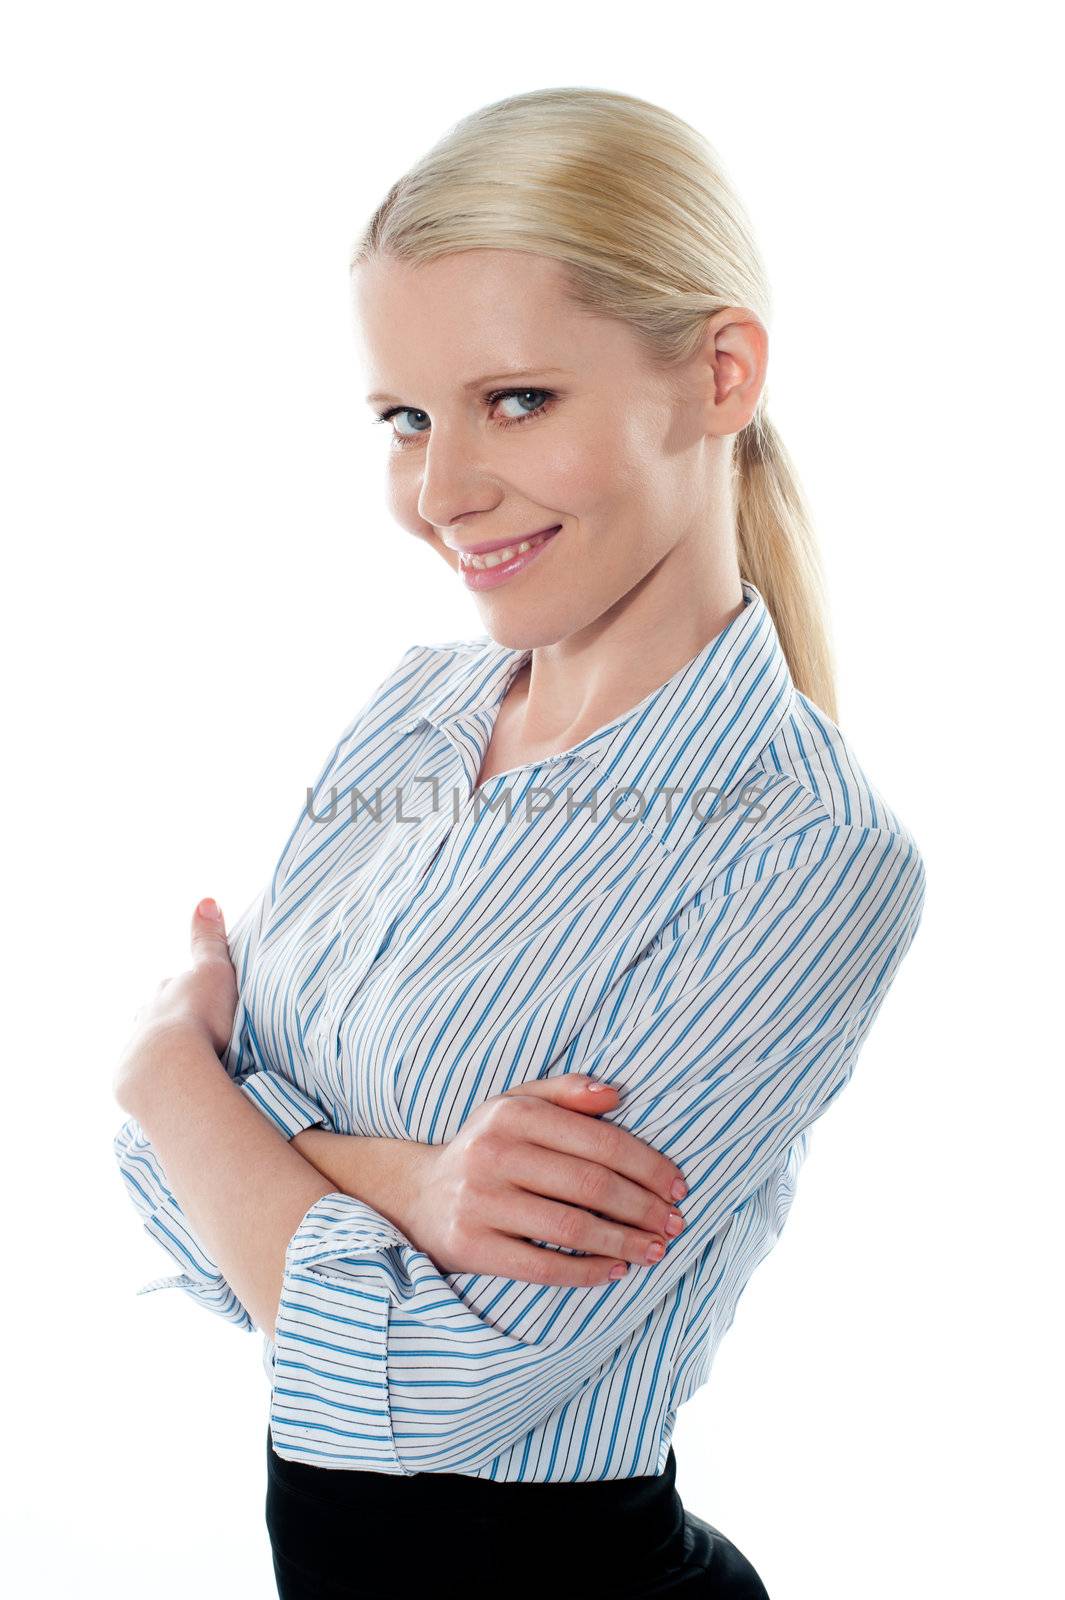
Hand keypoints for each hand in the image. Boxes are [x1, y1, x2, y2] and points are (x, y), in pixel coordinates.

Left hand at [114, 898, 237, 1111]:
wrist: (168, 1067)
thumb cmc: (198, 1016)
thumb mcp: (213, 971)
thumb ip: (209, 940)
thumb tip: (207, 899)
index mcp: (165, 992)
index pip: (173, 987)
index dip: (186, 991)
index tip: (200, 1000)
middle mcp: (144, 1016)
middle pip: (155, 1015)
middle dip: (169, 1020)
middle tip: (191, 1033)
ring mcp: (134, 1047)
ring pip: (145, 1044)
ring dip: (161, 1051)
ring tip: (180, 1064)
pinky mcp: (129, 1078)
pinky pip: (143, 1076)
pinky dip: (155, 1078)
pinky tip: (166, 1087)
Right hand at [403, 1075, 689, 1285]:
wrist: (418, 1196)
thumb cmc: (487, 1148)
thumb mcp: (517, 1106)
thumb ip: (566, 1092)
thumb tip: (616, 1094)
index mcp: (513, 1113)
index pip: (600, 1140)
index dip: (648, 1165)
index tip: (679, 1186)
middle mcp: (494, 1152)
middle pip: (591, 1185)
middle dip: (644, 1207)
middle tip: (676, 1224)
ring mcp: (480, 1201)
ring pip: (572, 1227)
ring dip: (624, 1242)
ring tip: (655, 1250)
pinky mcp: (471, 1245)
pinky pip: (542, 1265)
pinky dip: (586, 1271)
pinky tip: (615, 1271)